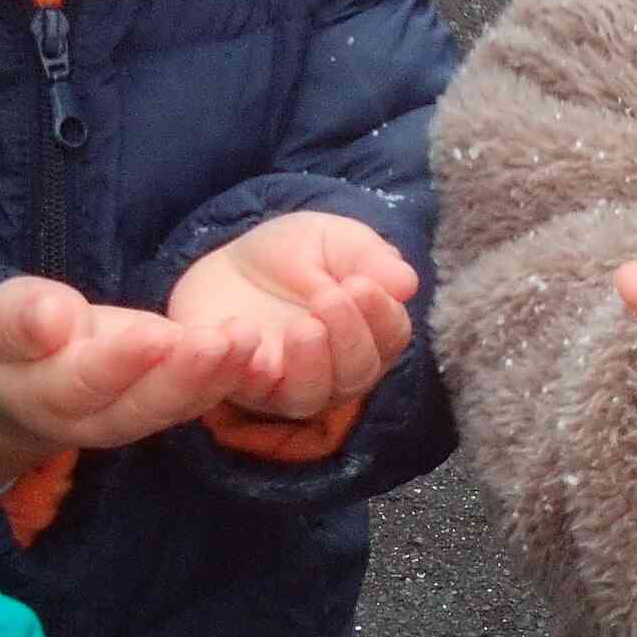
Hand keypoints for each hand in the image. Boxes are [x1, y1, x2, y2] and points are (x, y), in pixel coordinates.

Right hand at [0, 277, 260, 485]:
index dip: (124, 361)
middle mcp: (97, 418)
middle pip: (145, 405)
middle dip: (188, 374)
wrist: (20, 377)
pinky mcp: (164, 400)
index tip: (158, 335)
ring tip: (249, 338)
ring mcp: (135, 414)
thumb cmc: (8, 338)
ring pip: (179, 405)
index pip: (88, 381)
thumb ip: (21, 320)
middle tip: (225, 340)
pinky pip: (199, 396)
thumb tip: (52, 320)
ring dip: (219, 375)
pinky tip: (260, 349)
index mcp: (49, 396)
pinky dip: (231, 376)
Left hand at [167, 213, 417, 420]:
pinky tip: (246, 336)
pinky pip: (247, 390)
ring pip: (309, 396)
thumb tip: (408, 283)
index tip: (362, 284)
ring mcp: (288, 384)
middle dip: (348, 338)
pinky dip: (248, 369)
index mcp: (367, 334)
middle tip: (329, 298)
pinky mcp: (241, 386)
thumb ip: (368, 257)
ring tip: (304, 328)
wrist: (228, 264)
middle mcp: (335, 371)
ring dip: (310, 365)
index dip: (381, 314)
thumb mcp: (332, 240)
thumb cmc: (293, 255)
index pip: (390, 337)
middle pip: (355, 374)